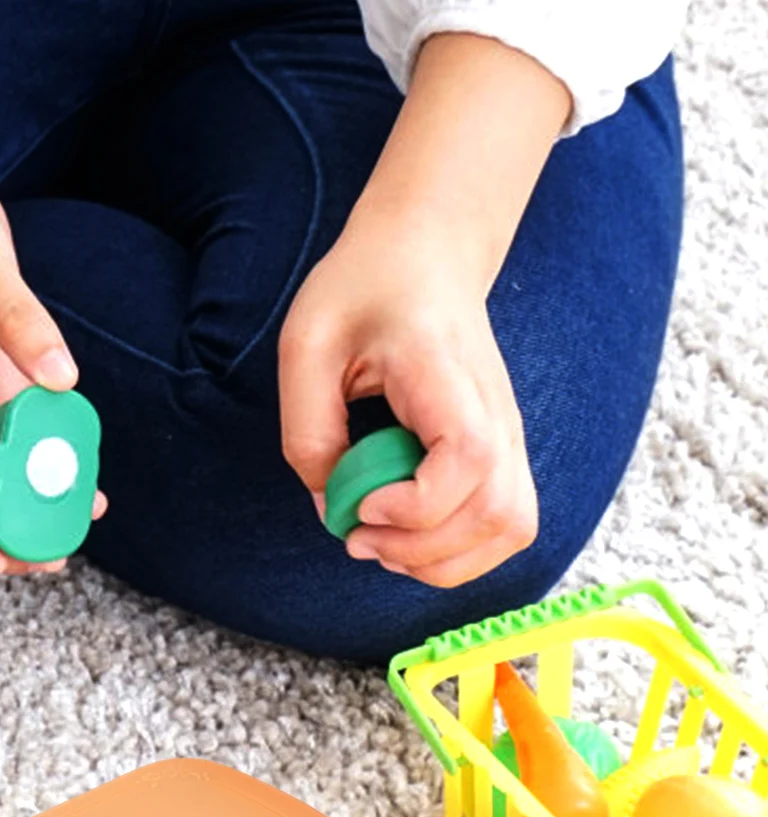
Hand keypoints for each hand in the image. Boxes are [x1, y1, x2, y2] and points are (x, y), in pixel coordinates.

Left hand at [279, 212, 536, 588]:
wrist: (424, 254)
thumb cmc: (362, 291)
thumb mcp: (306, 347)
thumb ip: (308, 432)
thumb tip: (331, 507)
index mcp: (447, 375)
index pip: (469, 461)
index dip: (416, 506)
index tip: (362, 505)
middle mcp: (495, 410)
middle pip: (499, 514)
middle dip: (420, 551)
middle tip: (357, 536)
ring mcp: (508, 434)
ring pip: (511, 529)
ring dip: (442, 561)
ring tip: (383, 544)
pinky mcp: (503, 452)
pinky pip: (505, 524)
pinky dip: (457, 552)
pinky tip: (407, 537)